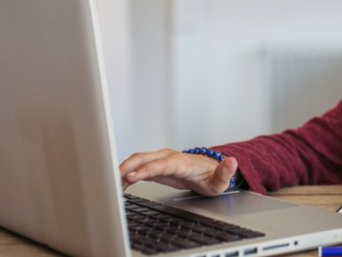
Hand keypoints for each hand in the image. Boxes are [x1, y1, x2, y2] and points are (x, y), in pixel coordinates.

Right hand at [119, 148, 238, 195]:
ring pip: (137, 160)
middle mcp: (169, 157)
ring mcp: (160, 160)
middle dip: (127, 166)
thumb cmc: (212, 177)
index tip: (132, 176)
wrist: (209, 172)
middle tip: (111, 178)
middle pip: (144, 158)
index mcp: (182, 161)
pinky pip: (137, 167)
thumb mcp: (221, 180)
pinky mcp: (155, 166)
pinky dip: (126, 174)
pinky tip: (118, 184)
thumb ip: (225, 173)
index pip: (161, 164)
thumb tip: (232, 161)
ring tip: (109, 182)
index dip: (146, 169)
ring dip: (122, 169)